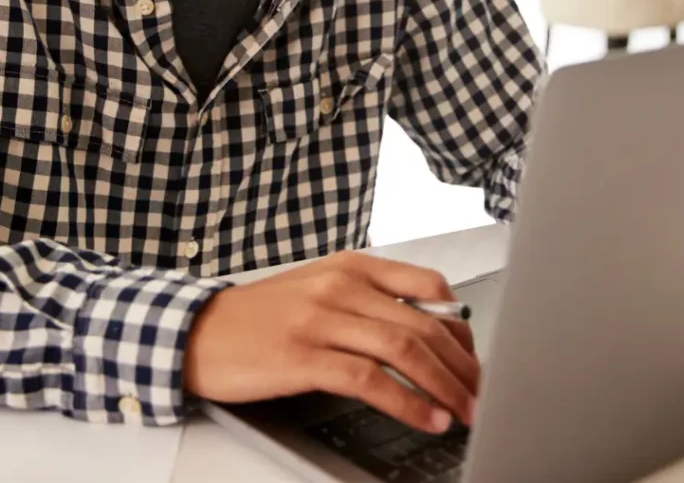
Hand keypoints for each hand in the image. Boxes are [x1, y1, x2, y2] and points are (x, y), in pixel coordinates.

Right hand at [183, 250, 478, 432]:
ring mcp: (322, 319)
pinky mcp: (303, 356)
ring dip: (445, 386)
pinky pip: (370, 380)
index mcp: (351, 265)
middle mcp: (341, 285)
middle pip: (424, 323)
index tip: (476, 357)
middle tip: (483, 393)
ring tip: (466, 412)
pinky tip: (427, 418)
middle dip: (463, 365)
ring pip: (404, 349)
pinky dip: (407, 403)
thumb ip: (369, 301)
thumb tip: (428, 329)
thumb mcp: (321, 291)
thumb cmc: (263, 315)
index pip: (428, 284)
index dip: (461, 325)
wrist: (200, 329)